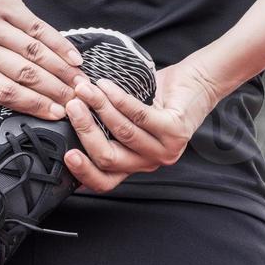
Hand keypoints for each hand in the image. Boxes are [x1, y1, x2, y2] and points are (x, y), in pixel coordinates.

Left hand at [0, 0, 84, 139]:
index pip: (4, 92)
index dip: (32, 104)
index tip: (56, 115)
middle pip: (24, 74)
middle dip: (54, 91)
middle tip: (76, 103)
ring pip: (35, 53)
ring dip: (61, 71)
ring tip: (80, 85)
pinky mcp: (9, 5)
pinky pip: (39, 29)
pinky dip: (60, 45)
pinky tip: (75, 59)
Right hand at [61, 56, 227, 192]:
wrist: (197, 83)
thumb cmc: (159, 99)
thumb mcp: (126, 119)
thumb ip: (104, 127)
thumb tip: (67, 117)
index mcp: (132, 164)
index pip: (104, 181)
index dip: (83, 172)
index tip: (66, 155)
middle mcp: (148, 162)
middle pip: (108, 158)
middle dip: (85, 130)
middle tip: (71, 106)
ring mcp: (164, 149)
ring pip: (122, 133)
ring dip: (99, 108)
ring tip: (85, 90)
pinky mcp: (175, 130)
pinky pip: (139, 116)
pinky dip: (119, 99)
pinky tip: (106, 86)